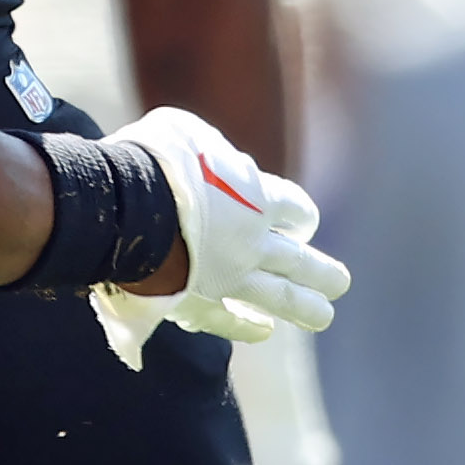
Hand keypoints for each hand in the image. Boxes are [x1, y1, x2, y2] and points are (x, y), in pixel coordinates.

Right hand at [94, 105, 349, 368]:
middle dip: (322, 273)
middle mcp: (252, 242)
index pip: (295, 209)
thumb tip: (220, 162)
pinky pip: (229, 320)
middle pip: (300, 262)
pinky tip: (263, 331)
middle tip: (340, 283)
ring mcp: (228, 277)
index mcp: (257, 198)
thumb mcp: (186, 133)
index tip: (301, 223)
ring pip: (279, 298)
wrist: (123, 207)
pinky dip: (246, 326)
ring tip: (324, 317)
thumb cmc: (153, 160)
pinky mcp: (198, 301)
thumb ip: (212, 150)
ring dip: (305, 308)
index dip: (301, 216)